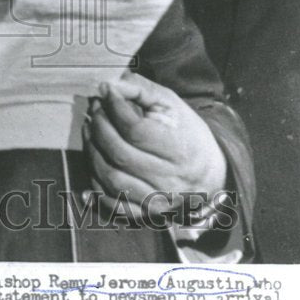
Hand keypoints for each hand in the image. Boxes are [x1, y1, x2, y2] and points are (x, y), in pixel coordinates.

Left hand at [82, 73, 226, 215]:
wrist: (209, 173)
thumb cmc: (187, 133)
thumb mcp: (171, 104)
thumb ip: (141, 89)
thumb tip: (111, 84)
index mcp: (179, 150)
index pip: (136, 130)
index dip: (114, 108)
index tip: (105, 91)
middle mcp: (168, 180)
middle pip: (119, 154)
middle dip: (99, 127)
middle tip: (94, 110)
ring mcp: (156, 201)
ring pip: (111, 179)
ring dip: (92, 152)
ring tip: (90, 131)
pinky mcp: (146, 215)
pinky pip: (113, 205)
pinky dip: (96, 187)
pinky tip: (91, 165)